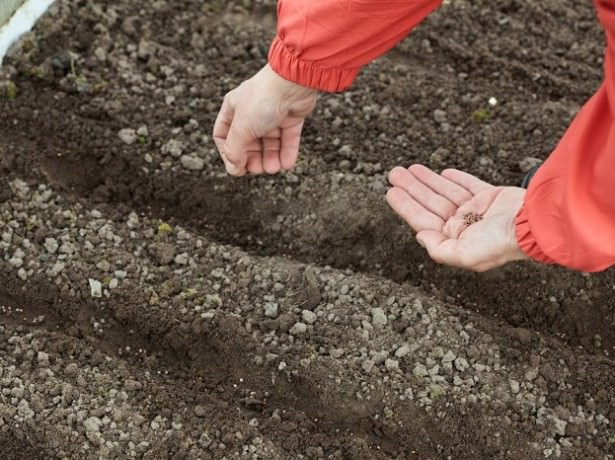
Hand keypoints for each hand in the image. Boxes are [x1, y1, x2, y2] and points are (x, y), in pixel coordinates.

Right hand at [213, 64, 317, 175]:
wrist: (292, 83)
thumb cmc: (262, 100)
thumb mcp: (241, 128)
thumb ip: (235, 151)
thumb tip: (234, 170)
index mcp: (233, 109)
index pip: (224, 136)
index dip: (228, 153)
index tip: (237, 167)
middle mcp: (251, 112)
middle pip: (248, 143)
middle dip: (253, 159)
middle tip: (258, 169)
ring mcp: (272, 114)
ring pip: (269, 143)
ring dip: (271, 159)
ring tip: (274, 168)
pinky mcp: (291, 117)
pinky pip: (287, 139)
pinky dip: (287, 153)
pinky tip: (287, 164)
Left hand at [386, 164, 527, 271]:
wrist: (534, 224)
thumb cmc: (500, 243)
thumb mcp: (465, 256)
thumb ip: (439, 249)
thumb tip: (419, 236)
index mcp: (455, 240)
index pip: (423, 220)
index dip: (405, 206)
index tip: (391, 192)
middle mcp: (464, 226)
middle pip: (430, 203)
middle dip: (411, 188)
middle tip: (394, 173)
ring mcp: (478, 210)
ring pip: (445, 192)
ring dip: (427, 180)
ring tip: (409, 168)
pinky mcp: (492, 196)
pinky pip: (468, 185)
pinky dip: (455, 178)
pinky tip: (442, 172)